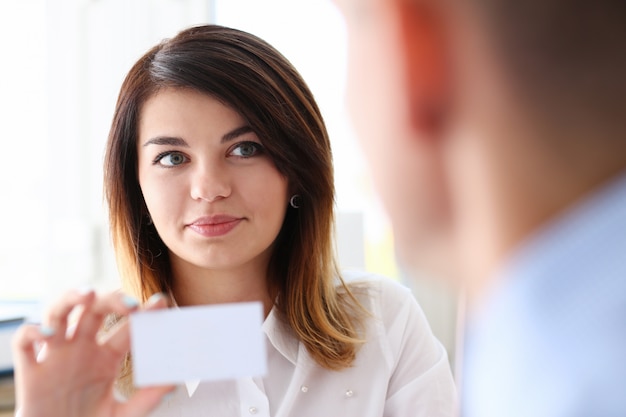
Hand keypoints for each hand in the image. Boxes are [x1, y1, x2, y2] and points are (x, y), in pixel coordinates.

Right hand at [12, 290, 174, 416]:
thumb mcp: (124, 414)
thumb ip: (147, 398)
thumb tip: (174, 382)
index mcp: (108, 357)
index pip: (127, 326)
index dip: (143, 312)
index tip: (161, 303)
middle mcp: (82, 349)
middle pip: (95, 309)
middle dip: (111, 299)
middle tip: (130, 305)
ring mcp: (56, 356)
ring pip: (59, 312)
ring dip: (71, 298)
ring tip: (88, 295)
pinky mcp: (31, 370)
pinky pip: (24, 342)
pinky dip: (32, 332)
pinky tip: (48, 335)